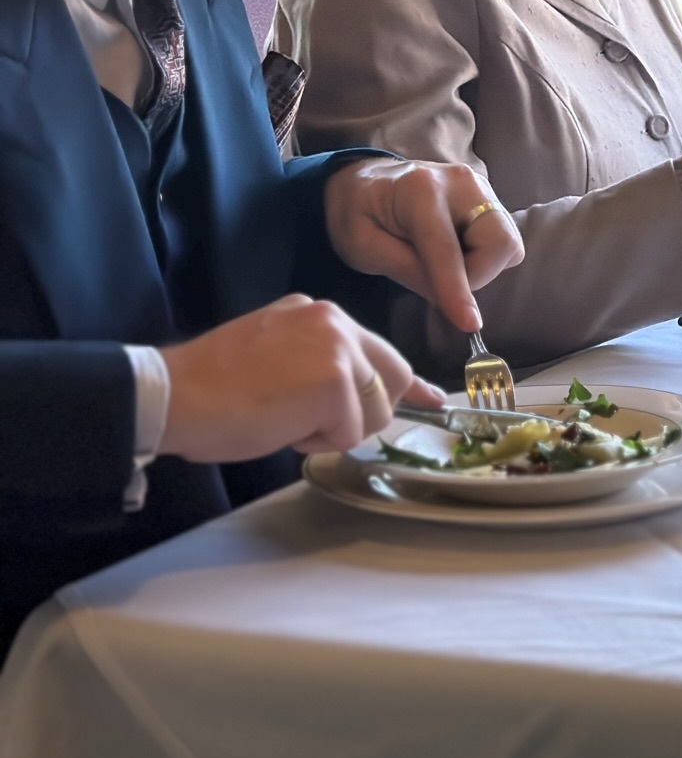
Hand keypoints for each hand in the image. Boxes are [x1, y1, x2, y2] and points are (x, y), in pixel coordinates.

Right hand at [158, 294, 444, 459]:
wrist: (173, 393)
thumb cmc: (214, 385)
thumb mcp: (278, 355)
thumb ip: (323, 363)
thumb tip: (358, 394)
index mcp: (321, 315)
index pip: (381, 351)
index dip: (405, 384)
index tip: (432, 397)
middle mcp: (336, 322)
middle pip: (391, 379)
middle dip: (366, 413)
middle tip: (313, 423)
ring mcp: (340, 350)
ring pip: (375, 410)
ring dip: (335, 431)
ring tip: (285, 420)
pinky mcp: (336, 382)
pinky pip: (350, 430)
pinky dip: (319, 442)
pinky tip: (282, 427)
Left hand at [324, 160, 523, 331]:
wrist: (366, 180)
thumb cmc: (357, 212)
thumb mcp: (362, 246)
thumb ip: (406, 269)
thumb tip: (450, 299)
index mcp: (420, 190)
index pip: (447, 250)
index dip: (458, 290)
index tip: (470, 325)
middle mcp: (461, 183)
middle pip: (499, 242)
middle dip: (478, 275)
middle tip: (441, 281)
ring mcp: (482, 188)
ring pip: (508, 244)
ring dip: (482, 267)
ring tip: (443, 264)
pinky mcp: (492, 198)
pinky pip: (504, 240)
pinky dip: (485, 257)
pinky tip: (456, 251)